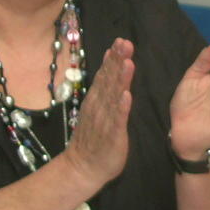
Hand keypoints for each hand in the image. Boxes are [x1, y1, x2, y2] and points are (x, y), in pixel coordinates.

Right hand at [66, 38, 133, 189]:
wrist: (82, 168)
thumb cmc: (94, 138)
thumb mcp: (98, 110)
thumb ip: (104, 89)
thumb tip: (111, 65)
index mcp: (97, 99)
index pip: (105, 75)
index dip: (113, 58)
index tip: (121, 40)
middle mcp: (99, 106)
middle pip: (109, 80)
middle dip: (117, 61)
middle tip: (125, 43)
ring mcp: (104, 120)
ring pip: (113, 96)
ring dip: (120, 79)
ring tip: (128, 62)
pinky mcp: (112, 135)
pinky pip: (117, 120)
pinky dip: (121, 107)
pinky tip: (126, 95)